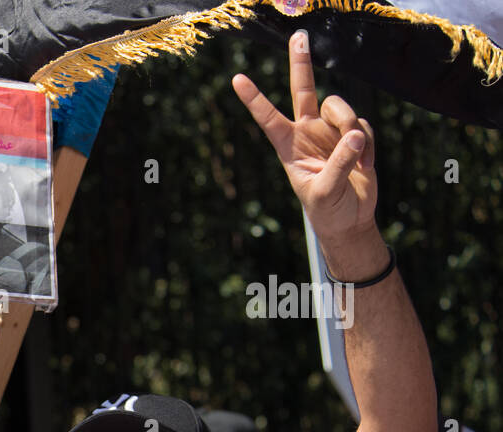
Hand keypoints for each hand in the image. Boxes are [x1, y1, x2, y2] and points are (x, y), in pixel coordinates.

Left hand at [233, 31, 377, 249]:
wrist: (351, 221)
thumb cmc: (329, 210)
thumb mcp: (327, 192)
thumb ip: (338, 164)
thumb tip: (354, 136)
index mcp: (289, 147)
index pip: (268, 118)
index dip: (254, 99)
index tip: (237, 79)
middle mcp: (308, 133)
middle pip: (303, 91)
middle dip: (301, 64)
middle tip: (298, 37)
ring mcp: (331, 132)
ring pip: (340, 107)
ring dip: (350, 127)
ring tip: (358, 159)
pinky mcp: (354, 135)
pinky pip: (364, 124)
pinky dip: (368, 145)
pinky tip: (365, 166)